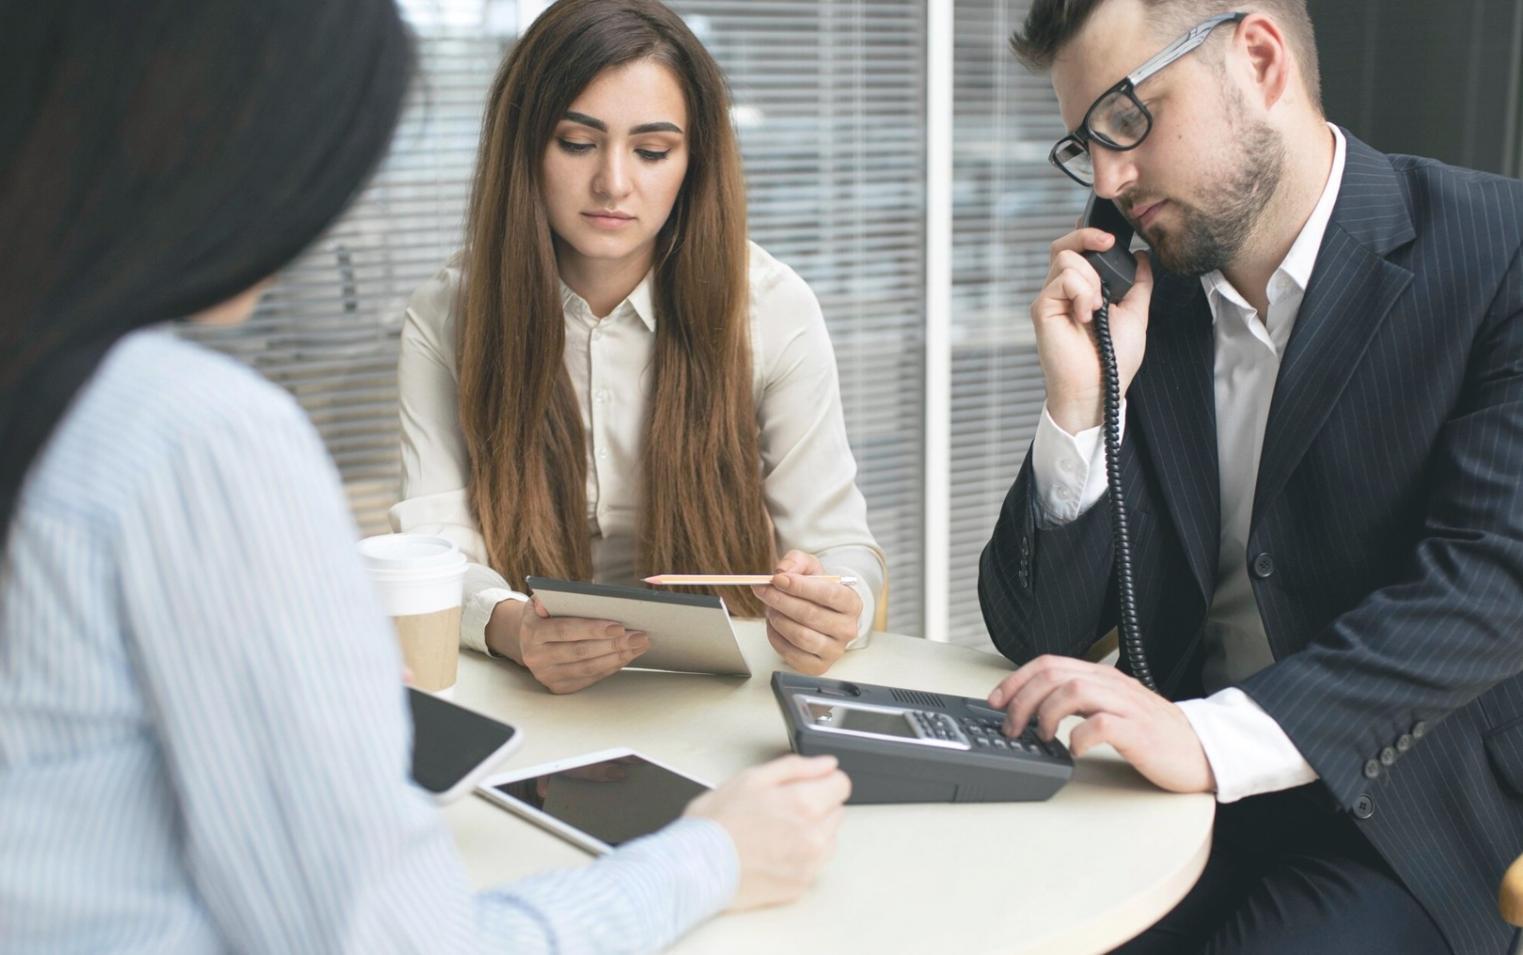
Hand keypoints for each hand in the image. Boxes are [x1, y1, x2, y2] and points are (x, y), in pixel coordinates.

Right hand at [492, 597, 648, 694]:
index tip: (619, 627)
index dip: (593, 629)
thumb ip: (549, 597)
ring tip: (639, 645)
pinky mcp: (559, 687)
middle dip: (613, 644)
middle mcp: (536, 657)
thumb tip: (555, 598)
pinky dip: (610, 667)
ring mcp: (547, 675)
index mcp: (533, 632)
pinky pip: (590, 678)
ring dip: (617, 657)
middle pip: (580, 652)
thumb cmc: (544, 617)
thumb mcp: (540, 602)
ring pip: (588, 668)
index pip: (565, 630)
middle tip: (639, 636)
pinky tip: (626, 656)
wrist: (529, 642)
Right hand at [685, 754, 850, 910]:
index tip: (807, 786)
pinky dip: (802, 856)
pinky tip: (774, 853)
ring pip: (828, 837)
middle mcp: (814, 836)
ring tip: (775, 833)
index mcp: (804, 803)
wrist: (696, 868)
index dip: (822, 780)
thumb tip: (826, 764)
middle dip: (815, 806)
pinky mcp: (801, 885)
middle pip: (836, 810)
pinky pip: (815, 863)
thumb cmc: (717, 824)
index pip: (842, 784)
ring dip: (812, 831)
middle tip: (779, 810)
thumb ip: (796, 767)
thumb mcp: (751, 779)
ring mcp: (810, 864)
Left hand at [752, 549, 862, 675]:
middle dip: (781, 600)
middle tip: (764, 590)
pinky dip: (776, 637)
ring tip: (770, 607)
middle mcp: (847, 629)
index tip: (778, 579)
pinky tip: (774, 624)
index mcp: (852, 603)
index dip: (800, 586)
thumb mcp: (809, 567)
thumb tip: (782, 571)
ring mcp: (834, 650)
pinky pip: (791, 653)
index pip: (829, 594)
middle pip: (811, 615)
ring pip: (800, 635)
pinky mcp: (818, 666)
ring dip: (778, 619)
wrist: (819, 613)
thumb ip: (796, 561)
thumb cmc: (815, 590)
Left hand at [986, 655, 1214, 793]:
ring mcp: (1125, 705)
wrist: (1200, 750)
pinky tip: (1074, 750)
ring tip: (1042, 736)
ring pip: (1073, 690)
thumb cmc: (1153, 733)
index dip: (1015, 680)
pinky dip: (1079, 737)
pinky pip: (1101, 725)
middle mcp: (1111, 684)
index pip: (1048, 663)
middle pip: (1053, 674)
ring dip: (1046, 714)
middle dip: (1022, 699)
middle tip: (1011, 726)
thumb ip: (1079, 701)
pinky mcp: (1138, 731)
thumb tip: (1034, 706)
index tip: (995, 701)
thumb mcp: (1110, 707)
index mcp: (1101, 676)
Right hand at [1032, 228, 1153, 433]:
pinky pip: (1063, 279)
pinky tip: (1085, 315)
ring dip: (1091, 279)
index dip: (1088, 235)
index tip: (1111, 238)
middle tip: (1109, 245)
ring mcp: (1050, 299)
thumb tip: (1142, 256)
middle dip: (1089, 238)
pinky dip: (1082, 293)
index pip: (1076, 250)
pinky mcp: (1042, 308)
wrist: (1100, 387)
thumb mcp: (1135, 313)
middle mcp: (1062, 292)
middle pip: (1065, 245)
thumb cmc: (1114, 360)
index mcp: (1081, 290)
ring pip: (1066, 258)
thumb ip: (1138, 283)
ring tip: (1096, 308)